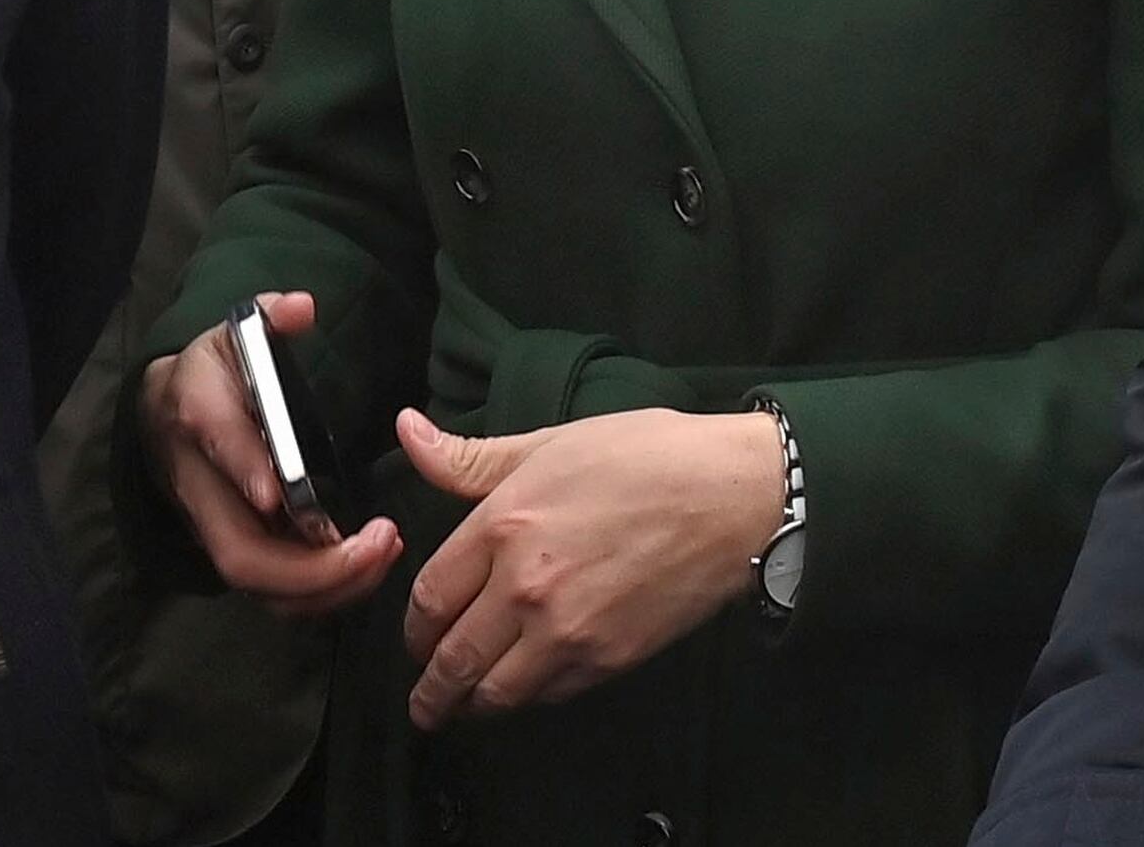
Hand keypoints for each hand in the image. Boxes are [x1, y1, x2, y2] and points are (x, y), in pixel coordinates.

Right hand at [132, 293, 405, 618]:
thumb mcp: (233, 334)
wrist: (160, 415)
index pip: (214, 442)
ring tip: (383, 553)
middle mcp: (199, 483)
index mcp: (195, 411)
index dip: (245, 468)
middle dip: (310, 564)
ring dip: (326, 585)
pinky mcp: (233, 552)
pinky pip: (274, 592)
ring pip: (260, 584)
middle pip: (239, 550)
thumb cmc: (209, 375)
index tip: (279, 494)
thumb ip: (268, 317)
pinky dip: (323, 591)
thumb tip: (301, 307)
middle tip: (376, 541)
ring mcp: (213, 528)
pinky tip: (368, 565)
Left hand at [393, 405, 785, 728]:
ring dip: (469, 706)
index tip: (414, 638)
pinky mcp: (610, 659)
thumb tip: (408, 432)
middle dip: (431, 688)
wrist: (736, 498)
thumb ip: (470, 456)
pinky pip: (549, 695)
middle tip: (422, 703)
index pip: (431, 596)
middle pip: (454, 657)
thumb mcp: (550, 443)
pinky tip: (519, 692)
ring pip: (496, 691)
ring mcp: (568, 631)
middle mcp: (526, 587)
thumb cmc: (648, 458)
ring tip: (458, 711)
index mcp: (503, 525)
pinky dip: (525, 699)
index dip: (413, 627)